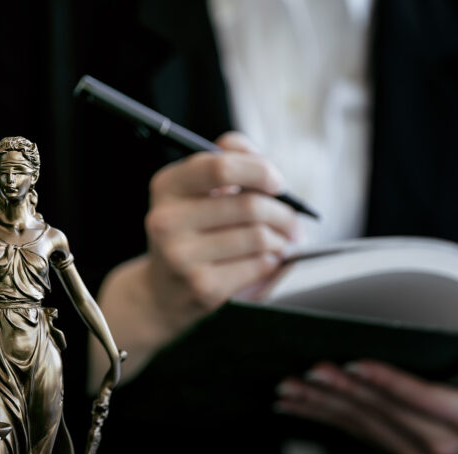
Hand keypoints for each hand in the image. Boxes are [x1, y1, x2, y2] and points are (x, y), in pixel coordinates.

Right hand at [144, 132, 296, 327]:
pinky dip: (272, 261)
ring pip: (258, 236)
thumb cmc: (192, 231)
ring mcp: (182, 256)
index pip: (221, 167)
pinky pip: (258, 265)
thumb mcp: (197, 190)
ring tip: (282, 242)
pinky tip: (266, 261)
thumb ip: (228, 159)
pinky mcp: (202, 287)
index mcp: (167, 186)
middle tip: (293, 221)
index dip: (259, 171)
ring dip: (281, 239)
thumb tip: (263, 165)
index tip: (276, 183)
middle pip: (249, 205)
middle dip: (283, 213)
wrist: (163, 290)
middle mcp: (167, 221)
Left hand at [275, 317, 457, 453]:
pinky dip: (318, 418)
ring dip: (321, 405)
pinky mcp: (389, 449)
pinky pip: (348, 433)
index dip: (387, 382)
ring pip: (358, 424)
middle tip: (310, 367)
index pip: (421, 398)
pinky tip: (290, 404)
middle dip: (343, 390)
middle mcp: (433, 439)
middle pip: (381, 411)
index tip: (357, 364)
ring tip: (289, 386)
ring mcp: (407, 449)